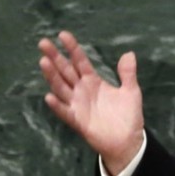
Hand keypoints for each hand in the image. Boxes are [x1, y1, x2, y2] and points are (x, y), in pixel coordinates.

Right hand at [38, 31, 144, 175]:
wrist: (128, 141)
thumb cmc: (128, 116)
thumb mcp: (131, 91)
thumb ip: (127, 73)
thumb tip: (129, 53)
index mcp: (93, 81)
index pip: (80, 61)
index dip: (72, 48)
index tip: (63, 34)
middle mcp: (81, 91)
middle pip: (65, 71)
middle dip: (55, 57)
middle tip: (43, 43)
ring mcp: (78, 105)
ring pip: (61, 87)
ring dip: (52, 76)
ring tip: (43, 62)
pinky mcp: (78, 121)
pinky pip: (65, 112)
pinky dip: (57, 105)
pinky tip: (49, 96)